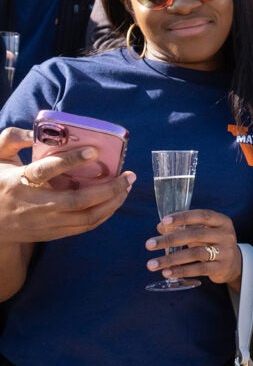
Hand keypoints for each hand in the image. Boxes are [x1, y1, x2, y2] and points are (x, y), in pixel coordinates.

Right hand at [0, 126, 134, 243]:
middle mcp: (34, 205)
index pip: (46, 171)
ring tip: (127, 187)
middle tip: (129, 175)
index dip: (70, 161)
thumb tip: (34, 132)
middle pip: (77, 200)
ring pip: (86, 217)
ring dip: (111, 203)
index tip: (94, 150)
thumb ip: (11, 140)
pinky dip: (103, 215)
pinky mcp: (52, 234)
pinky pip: (84, 227)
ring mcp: (44, 223)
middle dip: (109, 189)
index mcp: (18, 182)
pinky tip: (114, 201)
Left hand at [145, 208, 240, 285]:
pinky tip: (167, 272)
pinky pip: (199, 269)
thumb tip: (161, 226)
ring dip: (171, 258)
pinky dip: (181, 271)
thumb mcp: (202, 232)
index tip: (164, 221)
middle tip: (149, 244)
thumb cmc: (213, 242)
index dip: (183, 217)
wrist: (235, 263)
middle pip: (195, 235)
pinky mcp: (221, 267)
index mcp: (221, 221)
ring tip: (152, 264)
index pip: (202, 216)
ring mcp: (225, 251)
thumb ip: (184, 227)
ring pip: (195, 253)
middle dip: (170, 239)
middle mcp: (226, 235)